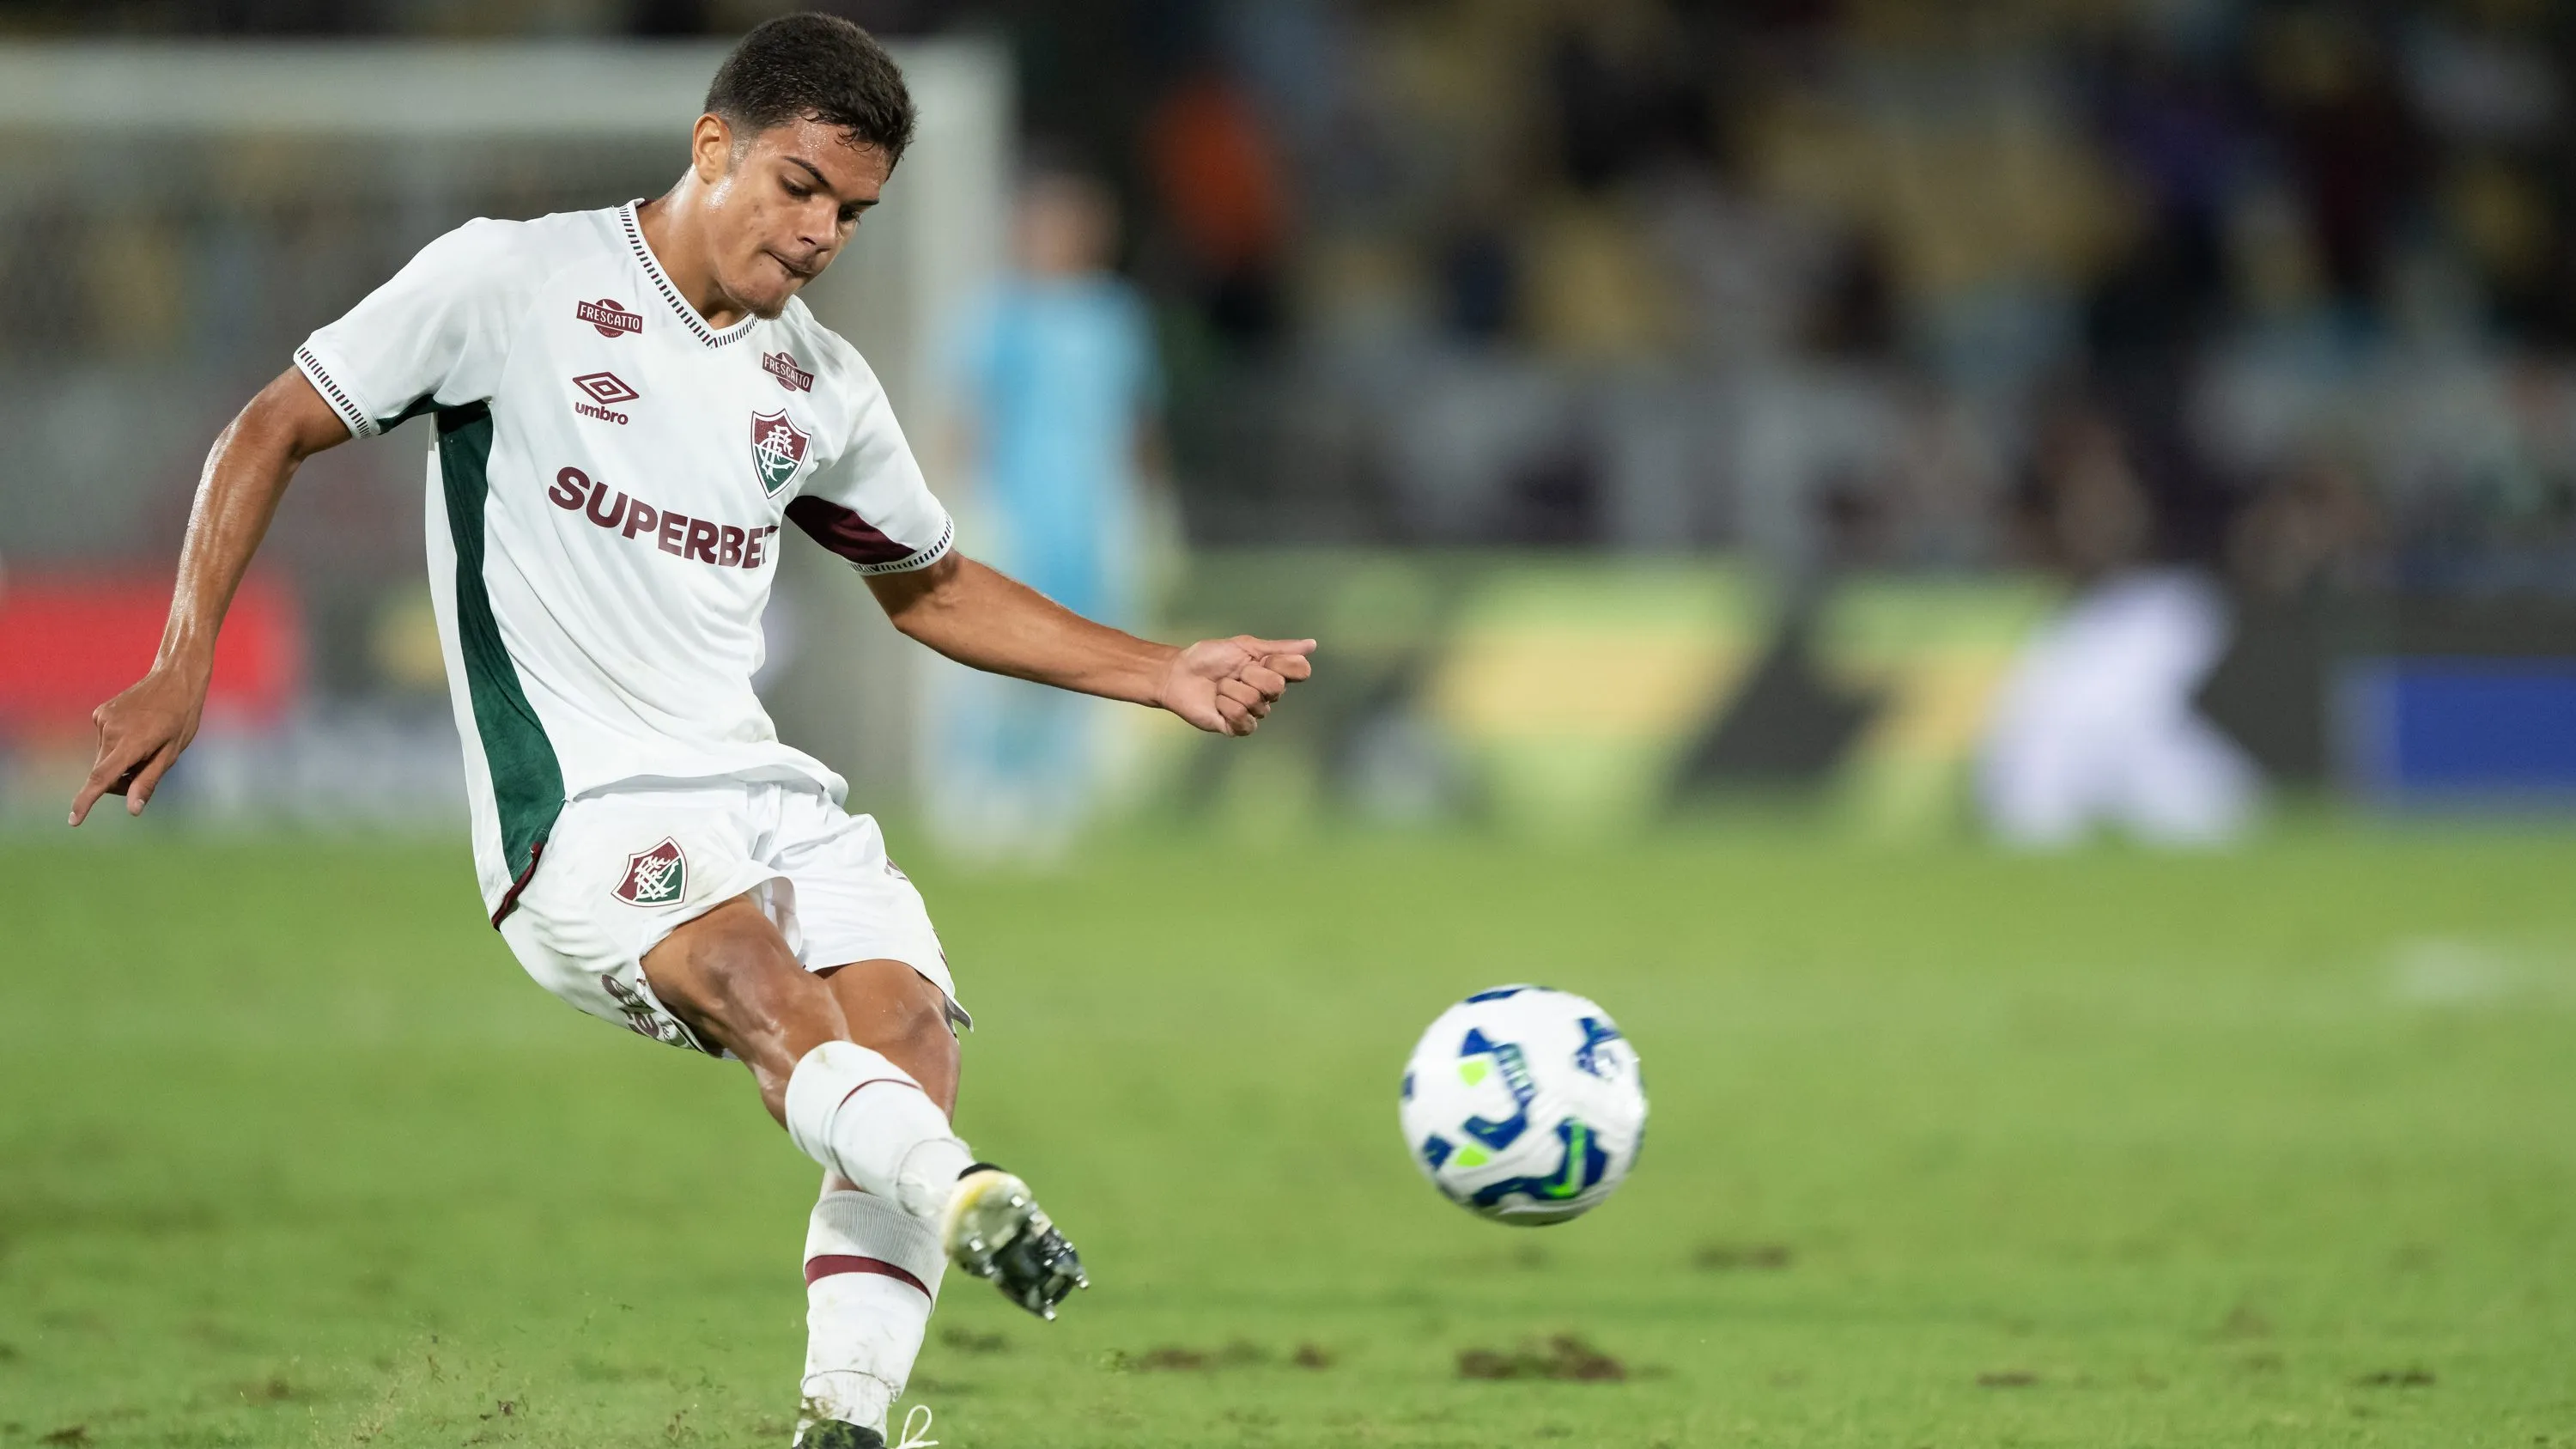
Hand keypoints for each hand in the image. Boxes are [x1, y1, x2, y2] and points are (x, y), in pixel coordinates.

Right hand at [69, 665, 207, 824]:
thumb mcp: (172, 753)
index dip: (86, 801)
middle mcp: (111, 731)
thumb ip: (148, 781)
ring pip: (104, 758)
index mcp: (132, 743)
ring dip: (120, 761)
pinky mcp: (99, 714)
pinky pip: (104, 742)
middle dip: (121, 781)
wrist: (175, 680)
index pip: (102, 778)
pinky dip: (117, 745)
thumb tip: (133, 810)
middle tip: (148, 768)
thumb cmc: (181, 719)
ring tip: (147, 742)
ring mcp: (103, 720)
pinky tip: (138, 730)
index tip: (74, 820)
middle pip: (105, 774)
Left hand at [1159, 635, 1314, 736]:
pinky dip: (1226, 706)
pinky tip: (1217, 703)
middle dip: (1249, 675)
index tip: (1259, 658)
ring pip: (1256, 702)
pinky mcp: (1237, 727)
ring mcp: (1253, 712)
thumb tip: (1312, 644)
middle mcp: (1267, 694)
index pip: (1299, 671)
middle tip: (1233, 673)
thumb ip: (1279, 648)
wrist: (1179, 673)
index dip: (1280, 663)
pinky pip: (1243, 719)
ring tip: (1219, 687)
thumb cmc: (1209, 657)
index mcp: (1272, 672)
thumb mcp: (1244, 646)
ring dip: (1232, 690)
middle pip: (1276, 686)